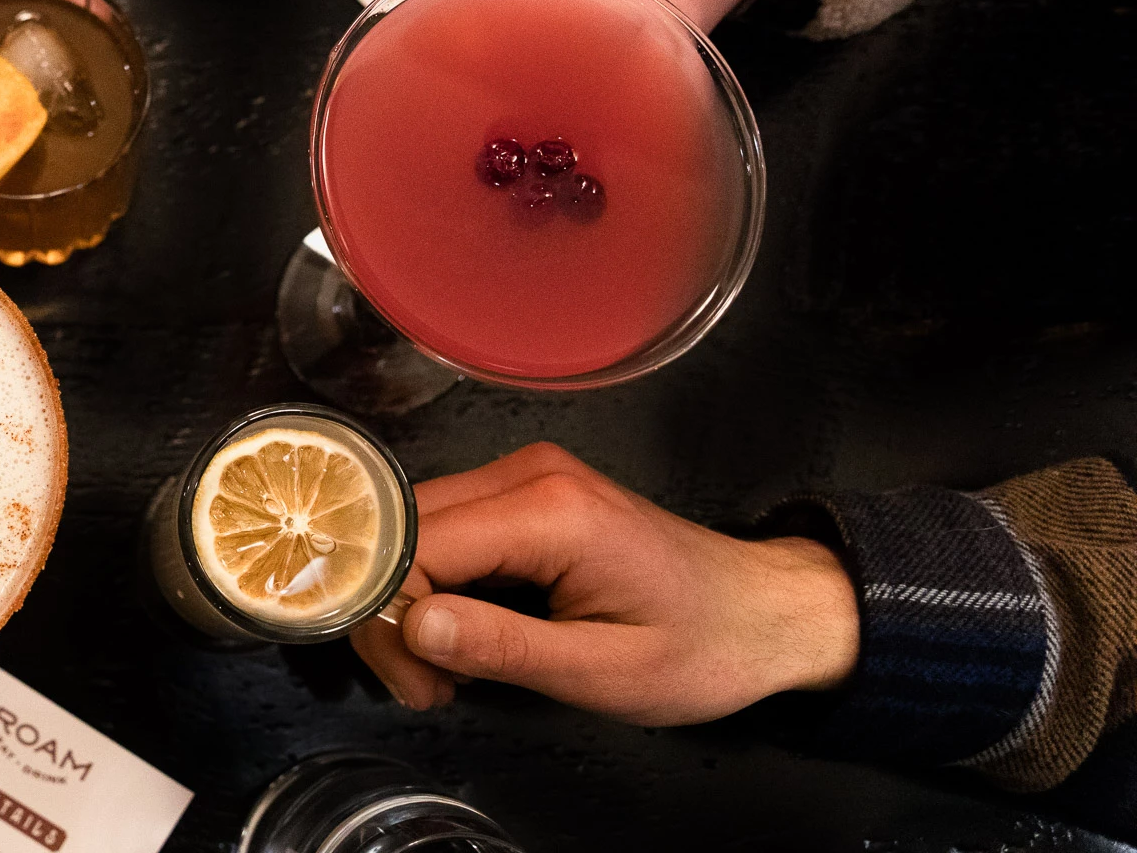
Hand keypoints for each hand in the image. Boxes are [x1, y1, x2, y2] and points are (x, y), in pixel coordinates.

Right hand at [352, 443, 858, 723]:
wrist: (766, 612)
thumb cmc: (702, 647)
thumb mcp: (602, 672)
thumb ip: (503, 647)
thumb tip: (411, 628)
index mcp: (548, 511)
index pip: (414, 547)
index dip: (393, 620)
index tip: (423, 684)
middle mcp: (527, 472)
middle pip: (401, 531)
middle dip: (394, 616)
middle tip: (431, 688)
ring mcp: (525, 475)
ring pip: (414, 530)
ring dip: (412, 605)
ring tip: (451, 672)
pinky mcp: (526, 491)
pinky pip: (447, 530)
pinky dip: (438, 587)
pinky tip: (466, 635)